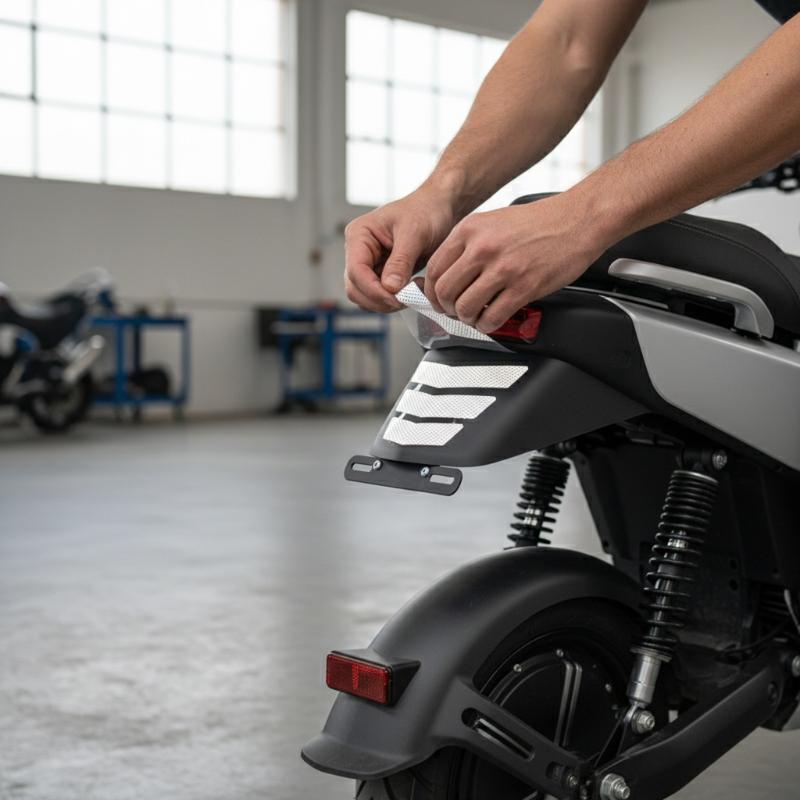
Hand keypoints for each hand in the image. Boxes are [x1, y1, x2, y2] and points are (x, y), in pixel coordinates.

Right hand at [344, 186, 458, 312]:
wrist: (439, 209)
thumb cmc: (426, 211)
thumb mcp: (414, 233)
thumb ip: (400, 261)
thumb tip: (389, 288)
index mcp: (359, 235)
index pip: (356, 271)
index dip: (373, 290)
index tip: (397, 298)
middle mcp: (358, 251)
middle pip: (355, 289)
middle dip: (379, 299)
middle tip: (407, 299)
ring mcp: (368, 264)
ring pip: (365, 297)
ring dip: (386, 303)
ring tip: (412, 293)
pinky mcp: (381, 274)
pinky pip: (379, 296)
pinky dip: (393, 300)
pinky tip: (412, 290)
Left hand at [424, 194, 607, 331]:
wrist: (577, 219)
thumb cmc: (539, 222)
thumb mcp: (492, 221)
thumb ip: (468, 244)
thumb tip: (449, 273)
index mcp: (470, 230)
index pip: (434, 269)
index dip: (432, 292)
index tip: (438, 300)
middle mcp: (482, 248)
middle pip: (445, 292)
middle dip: (447, 308)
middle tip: (455, 312)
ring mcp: (503, 268)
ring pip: (465, 308)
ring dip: (467, 319)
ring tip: (475, 317)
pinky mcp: (524, 287)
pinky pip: (493, 317)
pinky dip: (487, 325)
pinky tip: (492, 320)